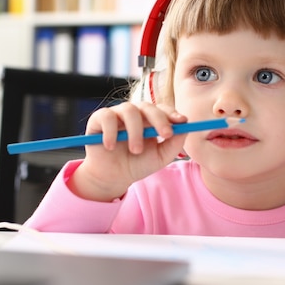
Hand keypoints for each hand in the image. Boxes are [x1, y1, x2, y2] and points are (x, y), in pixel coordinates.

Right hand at [68, 102, 187, 201]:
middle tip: (165, 135)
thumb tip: (185, 128)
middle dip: (159, 119)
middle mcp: (134, 114)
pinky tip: (111, 147)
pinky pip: (107, 117)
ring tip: (135, 151)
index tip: (181, 122)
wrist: (112, 178)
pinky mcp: (99, 119)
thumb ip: (174, 144)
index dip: (172, 114)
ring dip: (135, 131)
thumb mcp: (159, 158)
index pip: (162, 109)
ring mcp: (116, 114)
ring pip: (129, 110)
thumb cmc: (136, 165)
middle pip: (148, 106)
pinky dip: (111, 132)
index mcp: (150, 120)